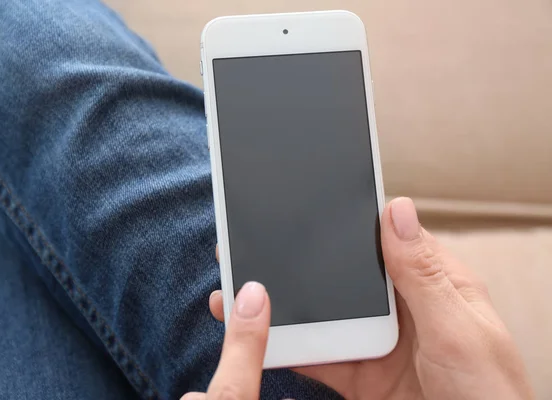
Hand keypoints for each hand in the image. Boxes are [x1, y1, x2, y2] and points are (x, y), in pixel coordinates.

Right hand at [184, 197, 533, 399]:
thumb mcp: (458, 328)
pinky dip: (288, 349)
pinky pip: (317, 356)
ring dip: (284, 305)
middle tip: (253, 246)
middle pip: (340, 276)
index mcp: (429, 283)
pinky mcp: (359, 375)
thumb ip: (423, 275)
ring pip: (321, 314)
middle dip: (298, 262)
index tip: (303, 203)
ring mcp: (375, 341)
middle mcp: (399, 308)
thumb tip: (397, 210)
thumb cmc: (489, 391)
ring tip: (242, 291)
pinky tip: (261, 338)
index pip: (381, 239)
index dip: (343, 220)